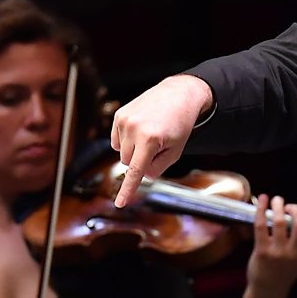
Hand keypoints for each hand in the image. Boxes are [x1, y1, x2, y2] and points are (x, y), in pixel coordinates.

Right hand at [110, 74, 213, 206]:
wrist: (178, 94)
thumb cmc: (180, 124)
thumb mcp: (175, 151)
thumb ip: (158, 168)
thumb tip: (140, 174)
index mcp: (150, 139)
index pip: (135, 171)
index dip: (127, 190)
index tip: (120, 203)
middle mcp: (134, 128)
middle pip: (128, 163)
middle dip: (141, 160)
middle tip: (157, 145)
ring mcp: (124, 120)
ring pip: (121, 152)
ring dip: (133, 150)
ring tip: (150, 134)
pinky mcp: (119, 115)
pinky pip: (116, 140)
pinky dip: (126, 140)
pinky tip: (139, 130)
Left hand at [246, 194, 296, 296]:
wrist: (268, 290)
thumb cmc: (286, 269)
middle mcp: (295, 253)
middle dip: (296, 209)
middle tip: (289, 206)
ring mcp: (278, 252)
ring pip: (280, 222)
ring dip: (279, 206)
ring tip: (277, 199)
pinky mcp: (262, 252)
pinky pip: (261, 226)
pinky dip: (261, 210)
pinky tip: (262, 199)